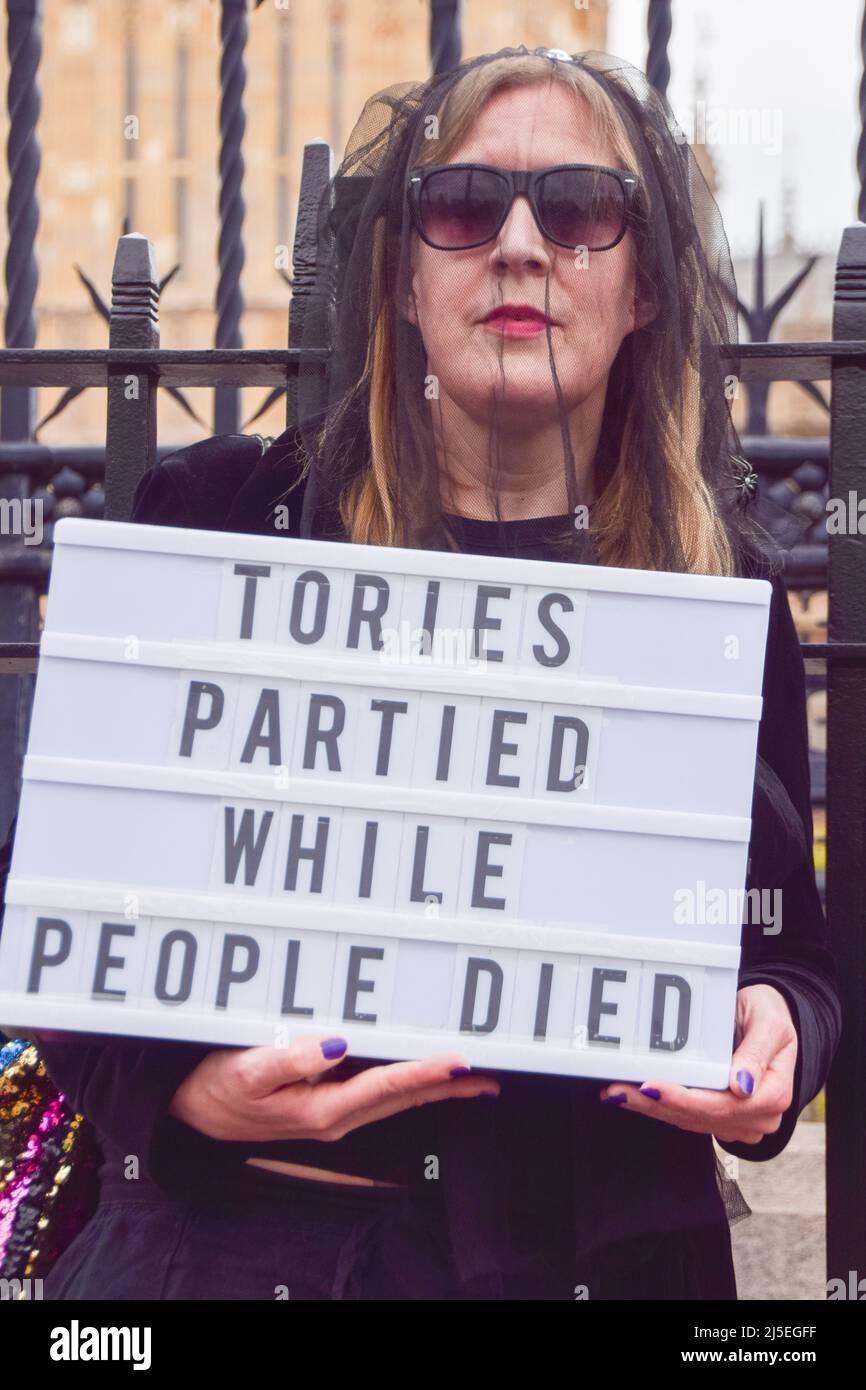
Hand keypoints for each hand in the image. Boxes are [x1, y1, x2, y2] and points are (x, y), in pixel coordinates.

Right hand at [167, 1035, 499, 1141]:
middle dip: (447, 1085)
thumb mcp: (246, 1071)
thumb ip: (291, 1060)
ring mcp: (333, 1115)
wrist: (193, 1115)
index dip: (426, 1072)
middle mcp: (335, 1118)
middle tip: (490, 1072)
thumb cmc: (217, 1088)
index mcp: (321, 1110)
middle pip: (403, 1098)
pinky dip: (409, 1085)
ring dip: (434, 1087)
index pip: (386, 1087)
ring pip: (396, 1100)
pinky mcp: (326, 1107)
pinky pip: (380, 1096)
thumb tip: (338, 1045)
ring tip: (473, 1077)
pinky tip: (422, 1078)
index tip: (460, 1060)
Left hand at [598, 983, 797, 1145]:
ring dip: (651, 1108)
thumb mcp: (770, 1023)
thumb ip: (756, 1052)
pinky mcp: (720, 1117)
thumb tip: (740, 1086)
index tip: (652, 1086)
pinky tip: (631, 1096)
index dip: (685, 1099)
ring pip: (689, 1120)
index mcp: (774, 1094)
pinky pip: (687, 1116)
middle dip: (657, 1104)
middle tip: (619, 1090)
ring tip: (616, 1092)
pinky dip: (659, 1106)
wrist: (770, 1019)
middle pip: (700, 1116)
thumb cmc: (770, 1014)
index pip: (724, 1104)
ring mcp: (739, 1121)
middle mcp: (758, 1116)